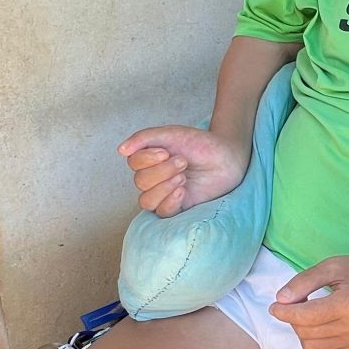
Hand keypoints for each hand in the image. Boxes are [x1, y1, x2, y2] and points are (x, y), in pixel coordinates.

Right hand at [116, 126, 249, 217]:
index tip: (166, 151)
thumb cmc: (200, 145)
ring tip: (183, 177)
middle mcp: (154, 179)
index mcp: (150, 160)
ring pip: (146, 200)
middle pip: (140, 182)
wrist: (227, 157)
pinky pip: (161, 213)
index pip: (133, 163)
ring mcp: (165, 195)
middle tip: (183, 162)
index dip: (147, 159)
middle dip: (161, 171)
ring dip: (164, 187)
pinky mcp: (178, 209)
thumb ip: (144, 138)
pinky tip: (183, 191)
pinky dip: (169, 201)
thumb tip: (120, 150)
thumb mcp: (171, 134)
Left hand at [269, 256, 348, 348]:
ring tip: (308, 315)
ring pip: (311, 347)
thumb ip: (305, 281)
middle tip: (296, 304)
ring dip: (301, 332)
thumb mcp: (334, 266)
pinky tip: (315, 332)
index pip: (306, 315)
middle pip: (306, 332)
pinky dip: (312, 348)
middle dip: (293, 319)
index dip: (284, 312)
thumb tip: (281, 299)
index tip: (275, 305)